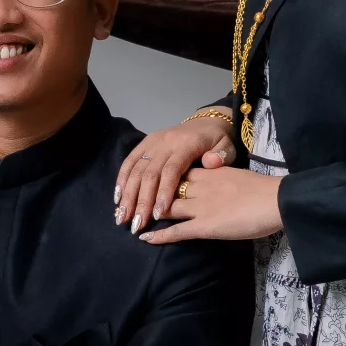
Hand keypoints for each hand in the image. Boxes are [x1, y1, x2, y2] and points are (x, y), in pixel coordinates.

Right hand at [114, 116, 234, 233]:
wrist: (206, 122)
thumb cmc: (217, 142)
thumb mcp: (227, 147)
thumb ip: (221, 156)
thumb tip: (211, 163)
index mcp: (186, 144)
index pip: (172, 170)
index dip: (163, 192)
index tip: (157, 215)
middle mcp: (166, 142)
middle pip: (150, 173)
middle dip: (141, 200)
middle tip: (136, 224)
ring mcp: (153, 142)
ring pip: (137, 169)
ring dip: (128, 194)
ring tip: (122, 216)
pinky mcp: (145, 143)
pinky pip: (130, 161)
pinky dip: (122, 180)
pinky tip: (118, 198)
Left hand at [139, 166, 282, 243]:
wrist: (277, 200)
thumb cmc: (265, 190)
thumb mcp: (239, 176)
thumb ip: (223, 177)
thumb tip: (216, 180)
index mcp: (211, 172)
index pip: (179, 171)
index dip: (163, 177)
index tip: (149, 180)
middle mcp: (201, 186)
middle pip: (167, 188)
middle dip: (149, 195)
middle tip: (133, 202)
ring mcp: (202, 206)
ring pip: (167, 208)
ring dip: (149, 214)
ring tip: (132, 221)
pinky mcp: (206, 225)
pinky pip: (177, 231)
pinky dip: (159, 235)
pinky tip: (144, 238)